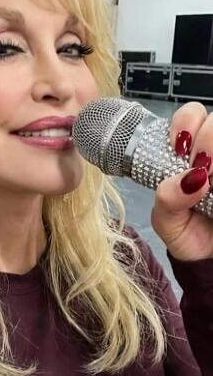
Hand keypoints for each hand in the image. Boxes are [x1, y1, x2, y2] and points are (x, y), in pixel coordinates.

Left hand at [151, 101, 212, 261]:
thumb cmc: (190, 235)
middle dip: (208, 140)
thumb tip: (189, 178)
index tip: (179, 150)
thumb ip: (168, 199)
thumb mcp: (167, 221)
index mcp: (189, 150)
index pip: (192, 114)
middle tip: (202, 169)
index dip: (185, 124)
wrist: (211, 261)